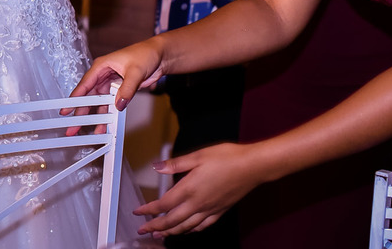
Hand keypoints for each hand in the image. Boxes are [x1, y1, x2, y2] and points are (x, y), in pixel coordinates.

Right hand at [67, 38, 166, 116]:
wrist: (160, 56)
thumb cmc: (145, 54)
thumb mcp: (135, 72)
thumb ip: (127, 89)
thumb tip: (118, 104)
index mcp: (102, 66)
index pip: (85, 84)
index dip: (75, 98)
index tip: (66, 110)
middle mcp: (103, 75)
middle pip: (89, 96)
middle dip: (81, 111)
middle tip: (73, 126)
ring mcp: (111, 84)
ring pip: (99, 103)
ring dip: (95, 116)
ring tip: (88, 130)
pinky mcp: (119, 90)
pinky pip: (110, 104)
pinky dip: (108, 115)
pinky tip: (105, 125)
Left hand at [135, 143, 262, 237]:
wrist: (253, 166)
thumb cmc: (227, 158)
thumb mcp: (197, 155)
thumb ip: (175, 164)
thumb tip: (157, 167)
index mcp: (189, 188)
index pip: (164, 205)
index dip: (149, 211)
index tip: (138, 213)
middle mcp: (198, 203)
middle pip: (172, 221)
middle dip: (155, 227)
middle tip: (143, 231)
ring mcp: (210, 209)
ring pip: (186, 227)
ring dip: (171, 232)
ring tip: (160, 235)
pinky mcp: (220, 211)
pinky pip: (203, 226)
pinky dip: (191, 231)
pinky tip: (188, 231)